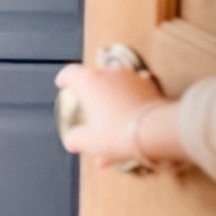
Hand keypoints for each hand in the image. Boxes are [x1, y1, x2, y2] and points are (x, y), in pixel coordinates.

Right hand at [54, 63, 172, 167]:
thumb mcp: (88, 142)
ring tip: (111, 128)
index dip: (64, 79)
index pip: (70, 73)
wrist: (154, 131)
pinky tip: (128, 125)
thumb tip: (71, 140)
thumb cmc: (116, 133)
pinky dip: (128, 106)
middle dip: (91, 95)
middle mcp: (108, 73)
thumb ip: (75, 139)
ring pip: (114, 89)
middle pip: (94, 80)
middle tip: (88, 111)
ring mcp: (130, 77)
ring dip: (111, 103)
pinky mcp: (148, 85)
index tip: (62, 85)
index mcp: (89, 81)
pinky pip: (132, 95)